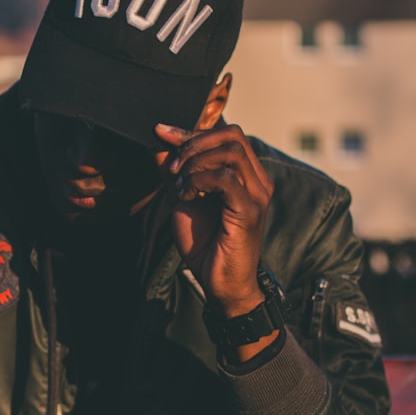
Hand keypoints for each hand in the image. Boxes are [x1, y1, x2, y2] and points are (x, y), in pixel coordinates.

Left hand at [154, 123, 273, 317]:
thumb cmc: (204, 243)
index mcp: (245, 174)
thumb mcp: (183, 199)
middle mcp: (257, 180)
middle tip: (172, 168)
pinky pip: (227, 179)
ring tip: (180, 186)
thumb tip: (158, 142)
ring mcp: (257, 194)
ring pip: (231, 151)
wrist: (218, 283)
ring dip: (196, 162)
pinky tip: (188, 196)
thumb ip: (174, 172)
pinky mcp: (250, 211)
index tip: (161, 133)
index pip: (225, 134)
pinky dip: (200, 181)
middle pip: (232, 135)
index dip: (191, 131)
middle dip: (193, 143)